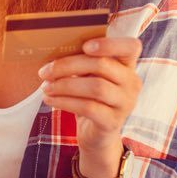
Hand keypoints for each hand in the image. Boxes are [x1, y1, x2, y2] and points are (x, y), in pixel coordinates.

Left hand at [39, 37, 141, 155]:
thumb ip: (81, 63)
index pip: (131, 46)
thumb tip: (54, 53)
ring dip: (65, 85)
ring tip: (46, 87)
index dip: (109, 43)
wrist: (95, 134)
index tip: (85, 46)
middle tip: (45, 71)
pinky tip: (50, 100)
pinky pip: (88, 107)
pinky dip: (65, 102)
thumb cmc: (89, 98)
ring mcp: (125, 103)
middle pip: (102, 65)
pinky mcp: (113, 121)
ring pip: (96, 86)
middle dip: (68, 65)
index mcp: (127, 66)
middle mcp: (131, 83)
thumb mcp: (88, 77)